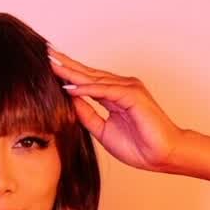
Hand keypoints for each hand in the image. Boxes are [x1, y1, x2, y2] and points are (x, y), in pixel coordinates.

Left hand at [46, 45, 182, 171]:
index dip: (68, 73)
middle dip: (67, 64)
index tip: (49, 66)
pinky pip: (105, 90)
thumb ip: (87, 115)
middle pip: (88, 73)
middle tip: (47, 53)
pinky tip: (70, 87)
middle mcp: (121, 86)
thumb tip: (68, 101)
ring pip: (94, 78)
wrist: (162, 155)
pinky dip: (87, 88)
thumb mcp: (103, 131)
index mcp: (114, 95)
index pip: (87, 80)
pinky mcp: (133, 95)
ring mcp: (128, 88)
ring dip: (73, 71)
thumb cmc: (139, 146)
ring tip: (53, 64)